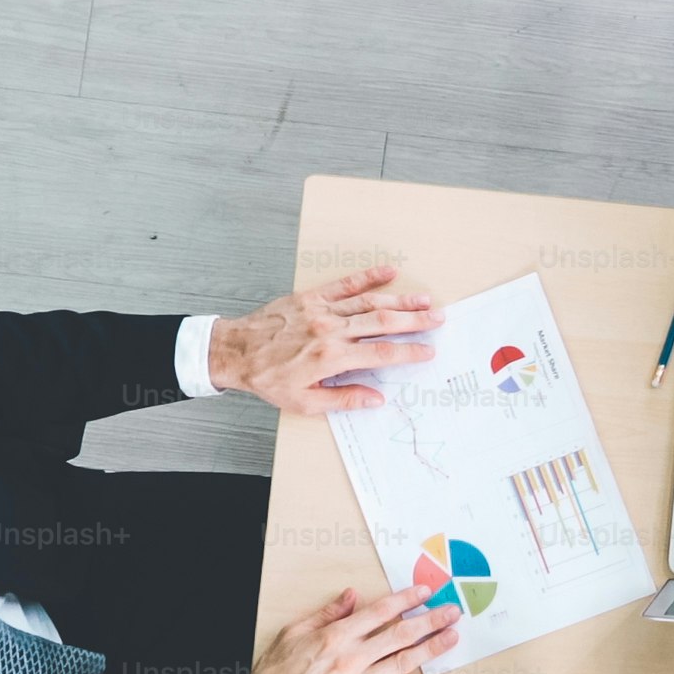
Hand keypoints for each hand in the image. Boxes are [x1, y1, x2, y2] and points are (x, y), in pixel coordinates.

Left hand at [210, 266, 443, 414]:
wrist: (235, 351)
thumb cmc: (268, 378)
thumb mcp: (304, 401)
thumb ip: (343, 399)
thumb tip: (375, 399)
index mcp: (331, 357)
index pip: (381, 353)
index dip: (409, 352)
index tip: (429, 350)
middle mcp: (330, 330)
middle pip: (382, 322)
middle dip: (414, 320)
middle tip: (438, 318)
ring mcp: (321, 310)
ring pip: (368, 302)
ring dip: (399, 300)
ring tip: (424, 298)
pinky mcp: (310, 297)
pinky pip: (344, 285)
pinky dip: (367, 277)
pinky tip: (388, 272)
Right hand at [219, 585, 458, 673]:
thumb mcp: (293, 634)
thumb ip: (326, 614)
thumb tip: (352, 596)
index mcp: (335, 636)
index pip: (380, 612)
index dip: (406, 600)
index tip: (425, 592)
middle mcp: (352, 658)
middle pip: (400, 634)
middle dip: (430, 620)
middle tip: (452, 611)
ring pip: (405, 661)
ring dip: (432, 648)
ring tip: (453, 636)